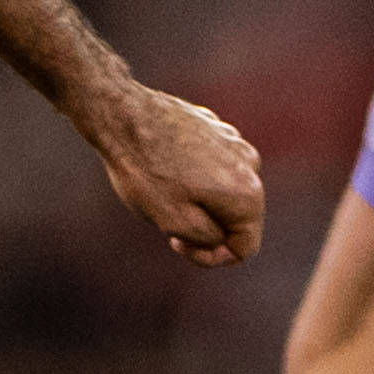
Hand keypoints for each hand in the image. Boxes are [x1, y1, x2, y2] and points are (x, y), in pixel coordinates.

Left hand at [88, 80, 264, 266]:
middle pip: (237, 219)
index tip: (178, 244)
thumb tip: (221, 237)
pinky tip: (163, 168)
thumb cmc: (144, 171)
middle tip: (166, 222)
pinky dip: (194, 178)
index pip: (244, 248)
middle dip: (205, 228)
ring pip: (225, 192)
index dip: (212, 258)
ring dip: (199, 202)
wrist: (122, 115)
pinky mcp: (217, 129)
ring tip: (163, 192)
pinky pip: (214, 168)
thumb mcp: (173, 223)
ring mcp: (235, 143)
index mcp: (247, 193)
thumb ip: (208, 240)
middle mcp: (251, 165)